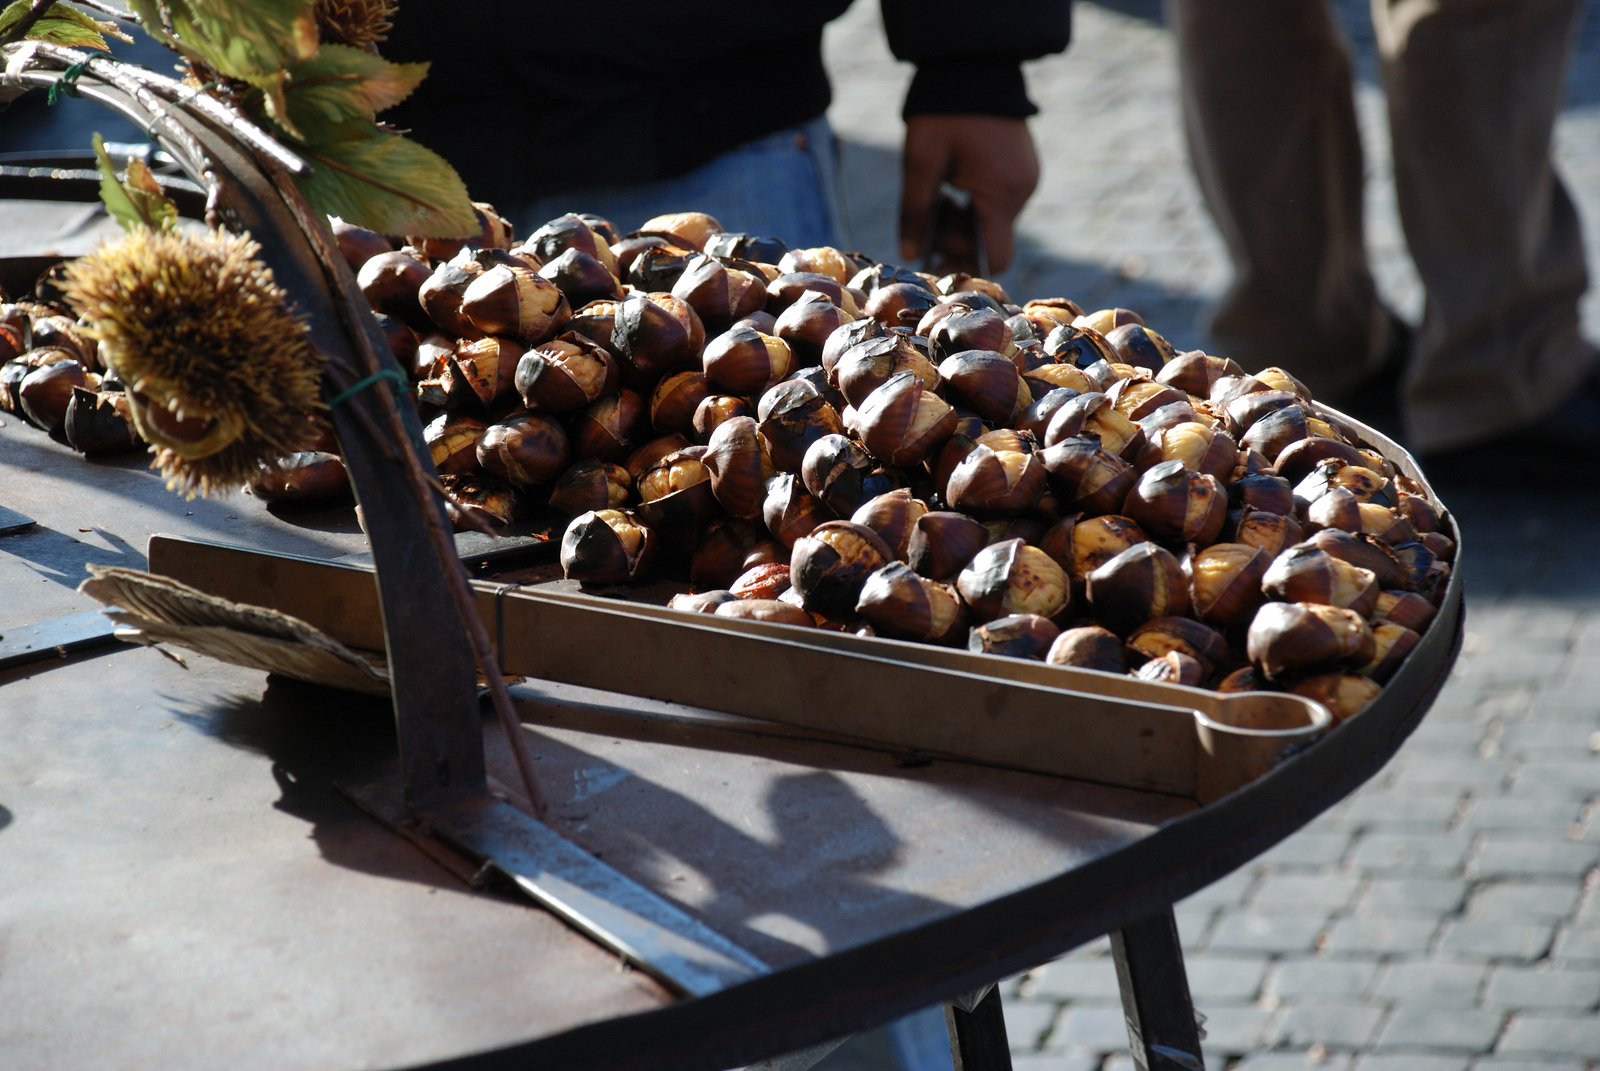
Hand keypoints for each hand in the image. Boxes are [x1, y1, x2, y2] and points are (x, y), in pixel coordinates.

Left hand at [899, 114, 1040, 274]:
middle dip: (958, 243)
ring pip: (994, 220)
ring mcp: (1026, 177)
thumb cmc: (943, 112)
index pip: (997, 257)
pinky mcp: (1021, 166)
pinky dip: (975, 204)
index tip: (937, 265)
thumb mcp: (921, 163)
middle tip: (925, 235)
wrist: (972, 63)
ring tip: (936, 204)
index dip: (968, 267)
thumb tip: (910, 255)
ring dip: (964, 222)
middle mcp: (1023, 190)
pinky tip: (951, 188)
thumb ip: (915, 212)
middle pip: (992, 240)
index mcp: (1003, 193)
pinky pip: (999, 199)